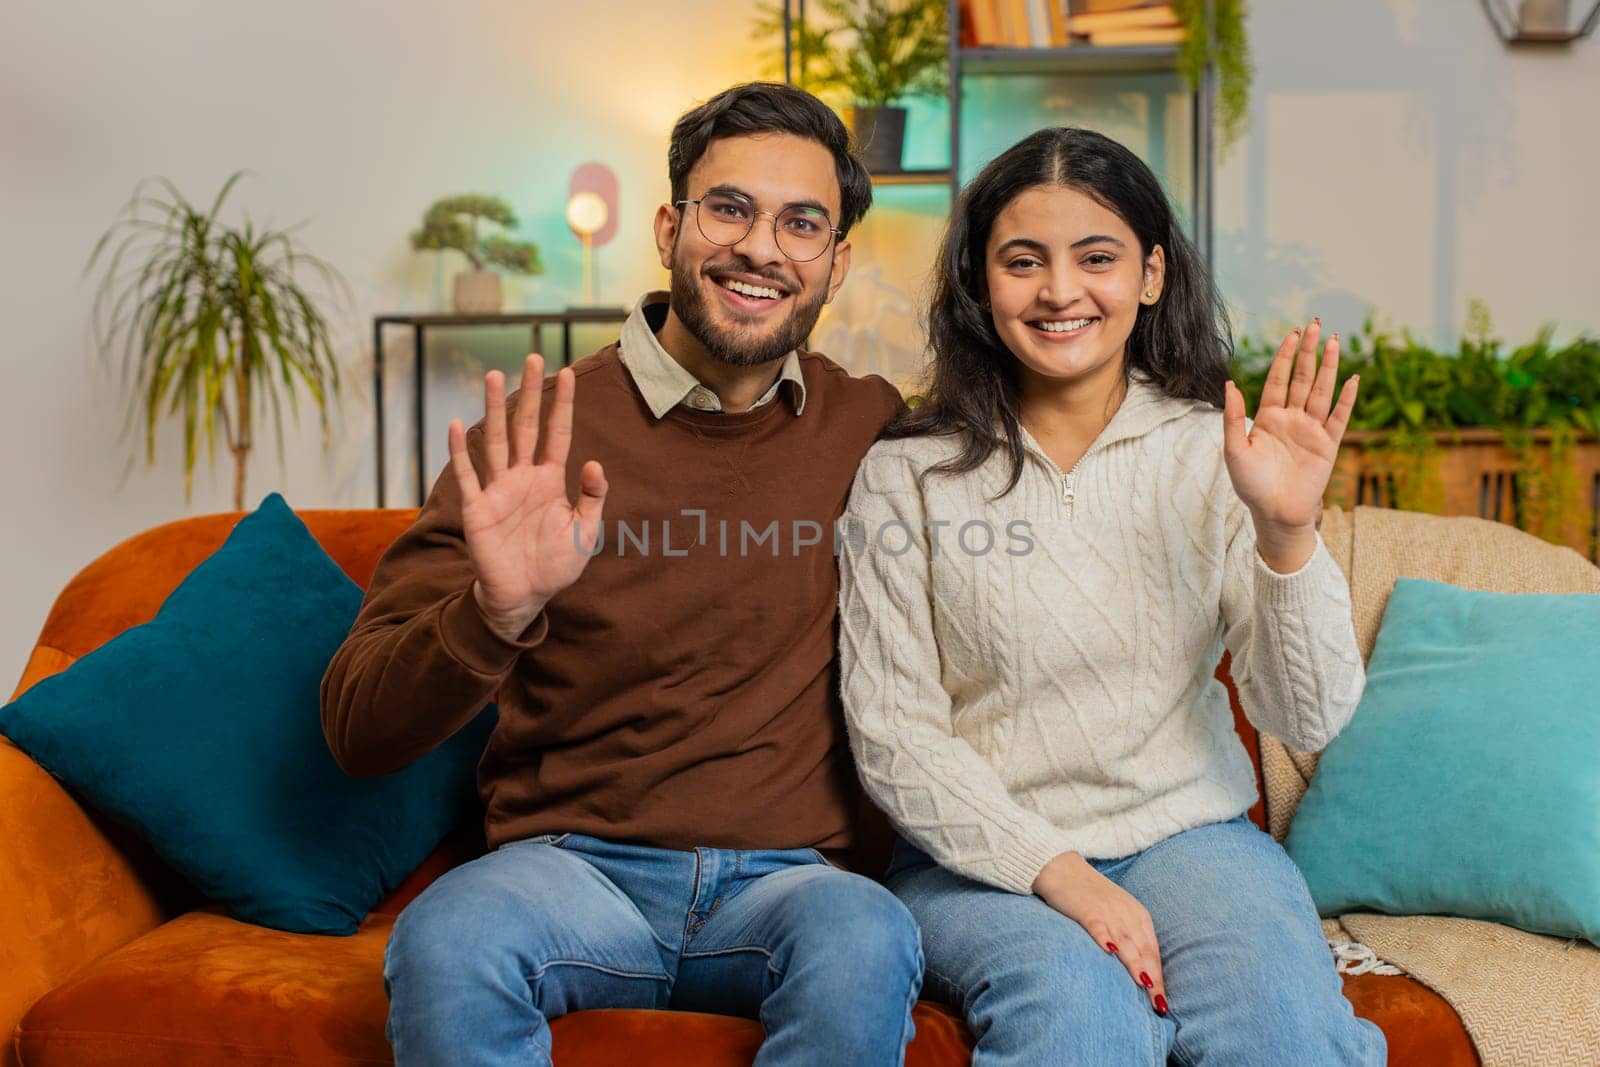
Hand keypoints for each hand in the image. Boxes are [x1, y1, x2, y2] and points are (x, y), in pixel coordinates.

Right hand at [448, 353, 607, 641]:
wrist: (525, 596)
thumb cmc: (556, 564)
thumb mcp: (585, 532)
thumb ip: (592, 498)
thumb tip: (594, 462)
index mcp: (550, 480)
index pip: (557, 434)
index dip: (563, 405)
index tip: (568, 373)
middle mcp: (522, 477)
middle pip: (526, 426)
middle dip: (529, 393)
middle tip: (531, 357)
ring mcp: (498, 490)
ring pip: (495, 441)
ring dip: (493, 409)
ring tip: (493, 376)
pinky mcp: (477, 509)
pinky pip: (468, 476)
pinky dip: (460, 452)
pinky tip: (455, 425)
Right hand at [1033, 851, 1167, 1015]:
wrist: (1063, 867)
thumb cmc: (1091, 896)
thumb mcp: (1118, 913)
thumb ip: (1129, 938)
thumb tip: (1141, 971)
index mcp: (1138, 916)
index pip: (1152, 951)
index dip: (1159, 977)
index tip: (1161, 1001)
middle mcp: (1127, 914)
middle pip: (1143, 950)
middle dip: (1152, 977)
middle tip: (1157, 1002)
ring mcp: (1107, 911)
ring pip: (1125, 941)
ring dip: (1135, 962)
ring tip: (1143, 983)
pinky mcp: (1087, 908)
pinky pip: (1098, 924)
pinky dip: (1104, 937)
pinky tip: (1109, 951)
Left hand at [1224, 318, 1357, 570]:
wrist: (1274, 513)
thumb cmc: (1251, 485)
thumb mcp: (1234, 450)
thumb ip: (1233, 417)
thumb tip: (1229, 384)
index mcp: (1268, 417)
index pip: (1278, 379)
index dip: (1285, 356)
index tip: (1292, 333)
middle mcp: (1291, 419)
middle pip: (1302, 378)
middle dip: (1308, 352)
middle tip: (1316, 325)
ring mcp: (1311, 430)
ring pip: (1321, 391)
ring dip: (1328, 367)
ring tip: (1334, 342)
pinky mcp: (1327, 445)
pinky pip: (1338, 417)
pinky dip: (1346, 398)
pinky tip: (1352, 378)